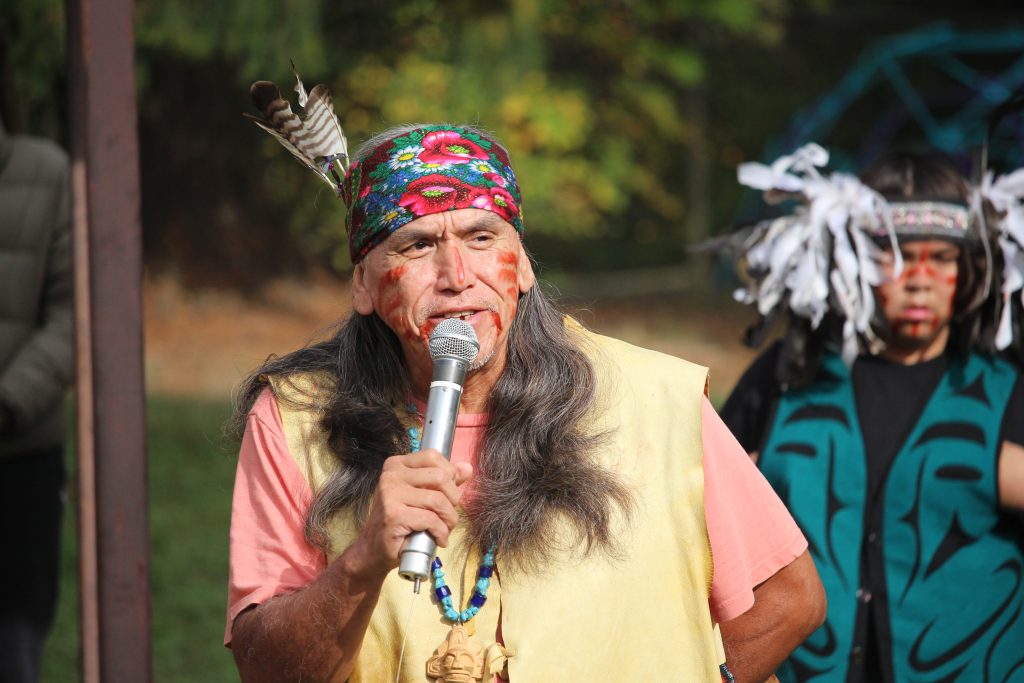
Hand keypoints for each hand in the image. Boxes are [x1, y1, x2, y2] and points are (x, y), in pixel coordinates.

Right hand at [344, 449, 472, 579]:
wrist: (374, 549)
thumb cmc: (400, 521)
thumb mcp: (421, 495)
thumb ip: (443, 480)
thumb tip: (466, 467)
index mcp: (396, 465)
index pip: (432, 456)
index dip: (449, 474)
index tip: (448, 493)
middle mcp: (391, 476)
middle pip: (440, 477)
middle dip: (453, 499)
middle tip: (448, 515)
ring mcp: (390, 494)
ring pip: (438, 500)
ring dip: (449, 519)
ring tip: (445, 529)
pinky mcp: (394, 515)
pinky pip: (431, 520)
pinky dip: (441, 533)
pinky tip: (438, 539)